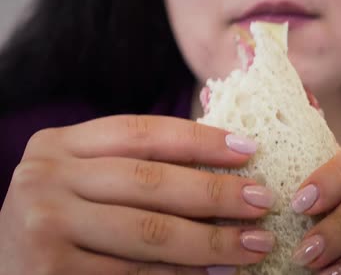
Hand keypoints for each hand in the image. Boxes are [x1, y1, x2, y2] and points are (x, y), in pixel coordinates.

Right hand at [0, 115, 275, 274]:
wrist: (8, 269)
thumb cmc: (64, 219)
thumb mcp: (88, 179)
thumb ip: (138, 166)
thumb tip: (226, 161)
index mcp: (60, 144)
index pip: (142, 132)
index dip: (201, 140)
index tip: (248, 150)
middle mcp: (46, 178)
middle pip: (151, 181)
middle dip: (216, 193)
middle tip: (262, 200)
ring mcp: (45, 227)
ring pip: (149, 232)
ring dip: (211, 240)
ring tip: (254, 243)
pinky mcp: (51, 274)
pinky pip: (135, 273)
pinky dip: (182, 274)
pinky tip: (216, 272)